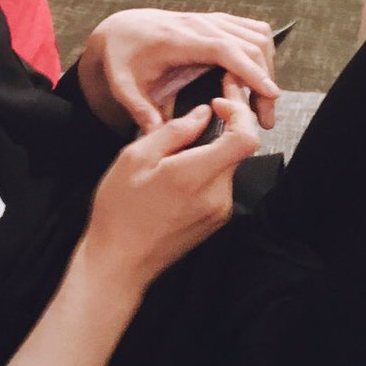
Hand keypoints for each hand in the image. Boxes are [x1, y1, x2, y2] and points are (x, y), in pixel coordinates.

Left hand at [77, 9, 280, 131]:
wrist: (120, 29)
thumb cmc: (122, 56)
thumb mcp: (122, 85)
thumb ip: (138, 109)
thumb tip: (156, 133)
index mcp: (179, 39)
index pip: (225, 49)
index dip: (250, 70)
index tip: (270, 94)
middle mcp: (199, 24)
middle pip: (249, 44)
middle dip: (265, 81)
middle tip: (265, 118)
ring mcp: (211, 19)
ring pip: (257, 35)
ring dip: (267, 67)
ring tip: (263, 102)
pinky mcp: (217, 21)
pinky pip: (252, 29)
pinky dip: (262, 52)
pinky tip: (258, 76)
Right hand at [80, 99, 259, 295]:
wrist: (120, 261)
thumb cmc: (120, 210)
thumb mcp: (134, 158)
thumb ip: (173, 132)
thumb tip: (201, 114)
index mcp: (196, 175)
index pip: (245, 138)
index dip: (238, 113)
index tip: (217, 104)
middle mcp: (217, 195)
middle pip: (236, 150)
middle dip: (218, 130)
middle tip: (190, 122)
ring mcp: (219, 211)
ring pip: (225, 166)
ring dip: (207, 152)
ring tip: (170, 158)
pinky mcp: (215, 220)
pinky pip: (218, 184)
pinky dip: (203, 171)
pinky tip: (173, 178)